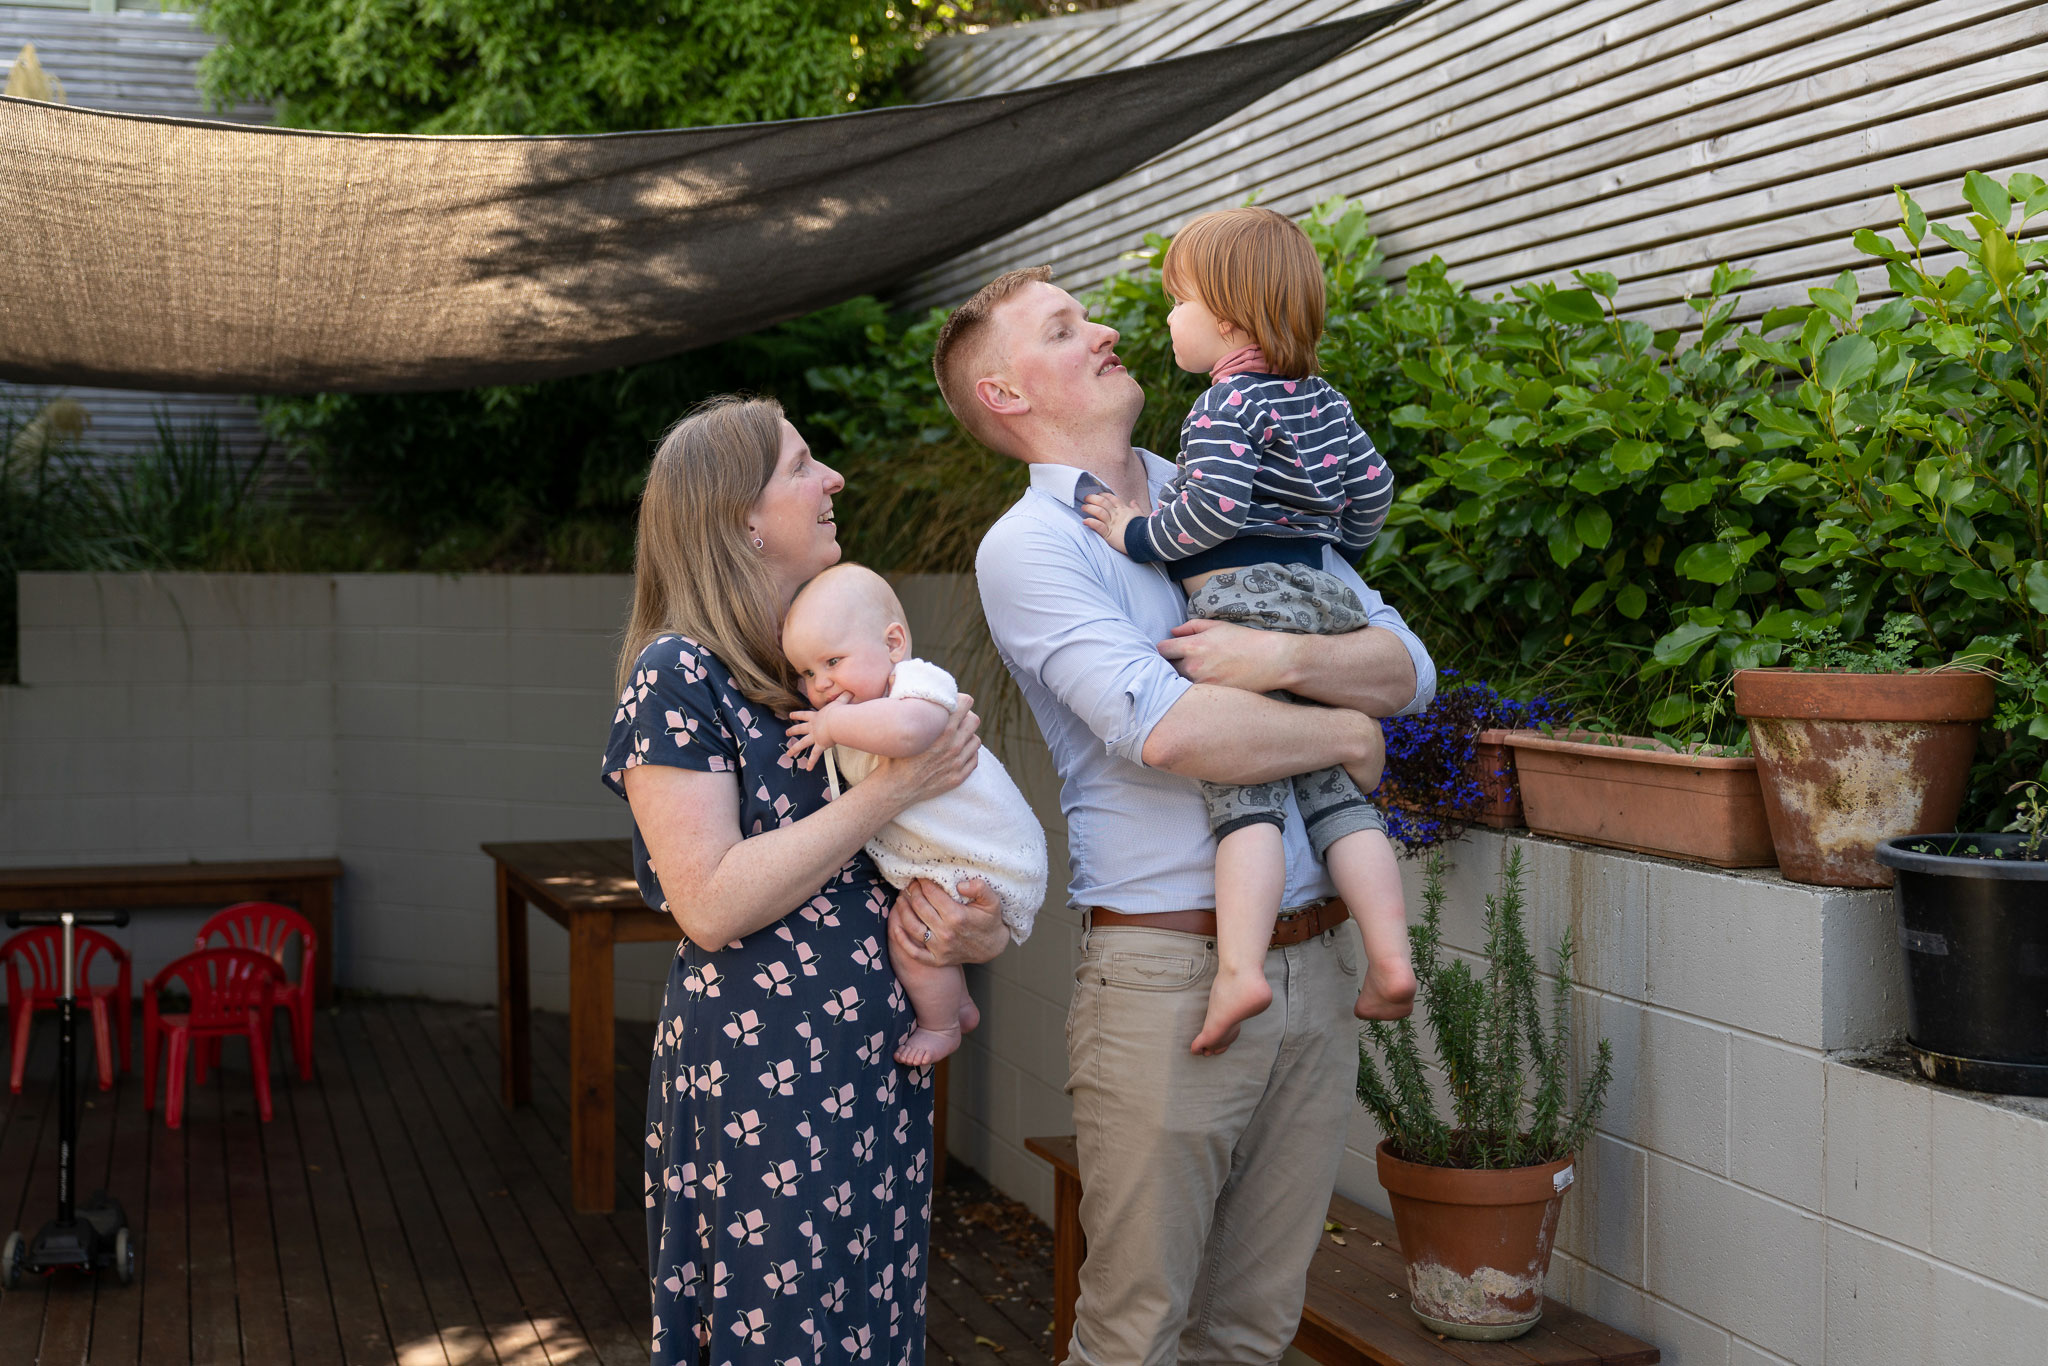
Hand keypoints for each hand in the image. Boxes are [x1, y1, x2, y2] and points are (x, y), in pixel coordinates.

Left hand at [784, 698, 840, 770]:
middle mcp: (812, 727)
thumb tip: (850, 690)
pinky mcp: (820, 744)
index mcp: (815, 716)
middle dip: (792, 731)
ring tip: (789, 754)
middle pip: (799, 729)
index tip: (790, 715)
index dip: (797, 715)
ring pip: (802, 744)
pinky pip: (815, 755)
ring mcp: (815, 736)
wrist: (837, 721)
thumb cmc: (839, 711)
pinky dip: (812, 762)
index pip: (804, 715)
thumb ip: (844, 697)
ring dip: (794, 749)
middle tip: (786, 733)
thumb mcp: (840, 702)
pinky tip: (808, 768)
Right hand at [870, 692, 979, 810]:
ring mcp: (957, 762)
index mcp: (941, 730)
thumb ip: (912, 710)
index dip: (961, 701)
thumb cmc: (895, 756)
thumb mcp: (902, 729)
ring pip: (976, 740)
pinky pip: (974, 758)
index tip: (954, 704)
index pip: (966, 704)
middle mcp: (953, 745)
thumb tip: (907, 688)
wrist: (894, 788)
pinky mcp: (958, 776)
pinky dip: (967, 754)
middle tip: (955, 721)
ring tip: (954, 739)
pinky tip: (954, 754)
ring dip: (967, 737)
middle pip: (974, 720)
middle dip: (966, 717)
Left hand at [890, 876, 1007, 968]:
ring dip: (902, 910)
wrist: (992, 947)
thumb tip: (960, 884)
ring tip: (901, 898)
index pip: (932, 894)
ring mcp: (939, 948)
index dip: (923, 882)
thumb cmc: (990, 921)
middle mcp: (945, 933)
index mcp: (957, 916)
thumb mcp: (992, 901)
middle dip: (912, 891)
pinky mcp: (936, 960)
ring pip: (912, 926)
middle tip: (911, 884)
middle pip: (919, 906)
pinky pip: (913, 952)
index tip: (920, 875)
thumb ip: (980, 888)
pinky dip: (901, 940)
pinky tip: (896, 926)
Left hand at [1080, 492, 1140, 554]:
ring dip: (1090, 508)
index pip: (1113, 499)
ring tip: (1083, 507)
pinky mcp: (1109, 534)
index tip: (1098, 494)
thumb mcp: (1140, 516)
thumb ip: (1136, 508)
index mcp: (1124, 510)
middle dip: (1093, 499)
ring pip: (1099, 512)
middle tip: (1086, 498)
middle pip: (1103, 503)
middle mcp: (1117, 515)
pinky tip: (1085, 521)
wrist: (1145, 540)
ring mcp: (1113, 524)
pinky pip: (1099, 526)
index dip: (1104, 495)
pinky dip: (1091, 523)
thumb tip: (1133, 501)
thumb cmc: (1143, 529)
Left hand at [1157, 617, 1299, 692]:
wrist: (1270, 660)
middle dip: (1170, 666)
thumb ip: (1190, 627)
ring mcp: (1201, 684)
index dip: (1164, 650)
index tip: (1170, 651)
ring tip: (1193, 676)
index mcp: (1192, 646)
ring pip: (1177, 686)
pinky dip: (1193, 693)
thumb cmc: (1244, 640)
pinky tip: (1202, 688)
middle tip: (1181, 665)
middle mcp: (1193, 666)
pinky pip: (1193, 696)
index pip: (1161, 650)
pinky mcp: (1211, 697)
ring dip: (1180, 681)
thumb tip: (1172, 632)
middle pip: (1166, 670)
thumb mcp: (1217, 626)